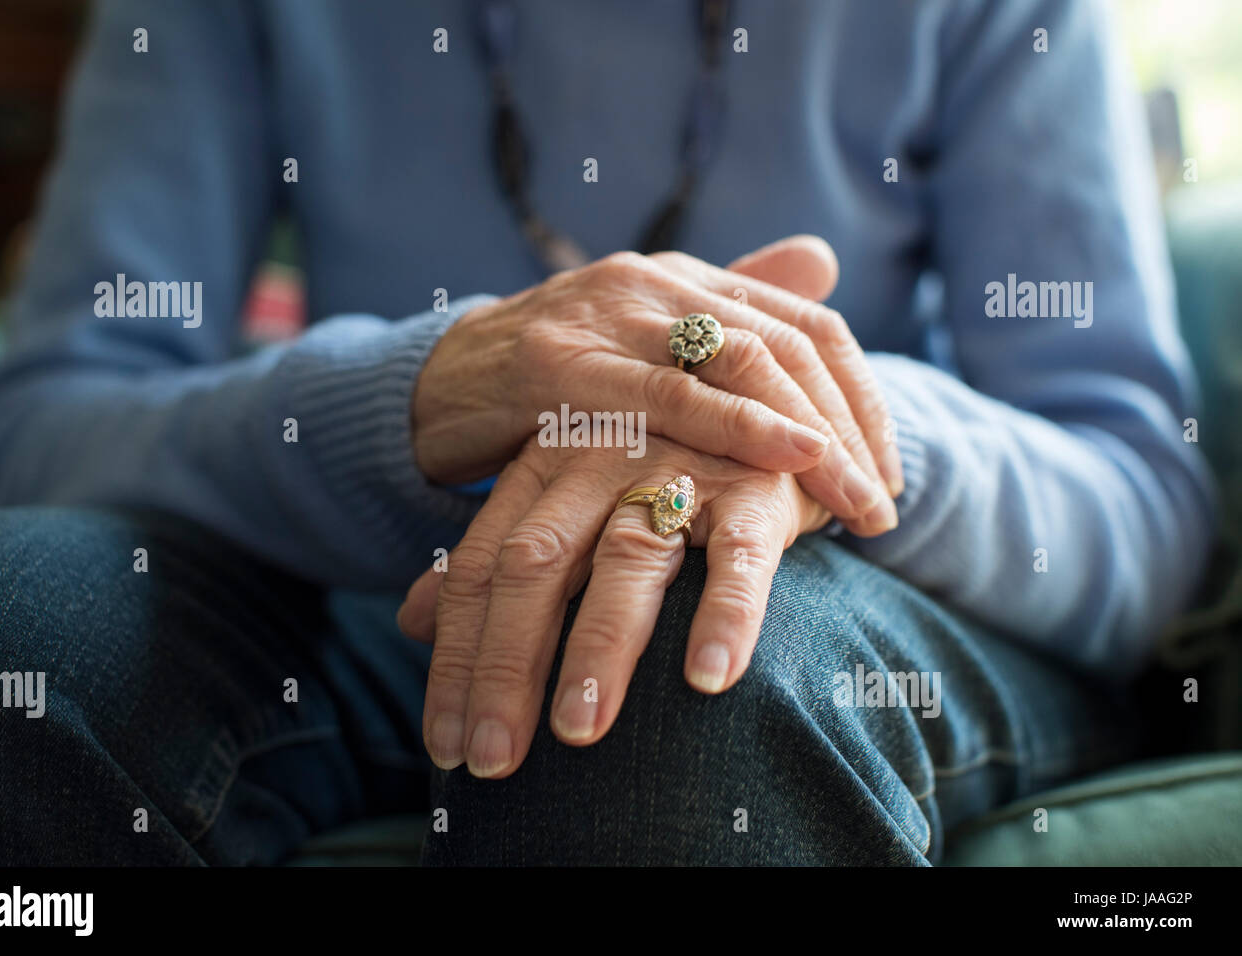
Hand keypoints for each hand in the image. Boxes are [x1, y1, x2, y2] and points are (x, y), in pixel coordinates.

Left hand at [399, 435, 830, 777]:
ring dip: (598, 648)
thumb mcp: (563, 498)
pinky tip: (708, 679)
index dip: (456, 658)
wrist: (762, 399)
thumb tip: (409, 620)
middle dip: (506, 666)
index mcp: (541, 468)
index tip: (443, 746)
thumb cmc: (654, 470)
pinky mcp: (755, 490)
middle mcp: (597, 464)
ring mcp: (677, 471)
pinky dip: (726, 614)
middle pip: (534, 566)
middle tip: (493, 759)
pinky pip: (739, 555)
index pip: (479, 568)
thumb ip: (493, 556)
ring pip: (626, 560)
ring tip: (578, 732)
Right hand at [412, 236, 900, 533]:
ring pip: (742, 360)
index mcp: (686, 278)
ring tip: (857, 508)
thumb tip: (823, 262)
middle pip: (787, 343)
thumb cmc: (555, 382)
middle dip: (850, 428)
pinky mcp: (561, 364)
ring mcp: (609, 316)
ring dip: (814, 438)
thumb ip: (729, 310)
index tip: (888, 472)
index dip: (861, 397)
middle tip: (884, 506)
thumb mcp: (647, 345)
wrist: (440, 384)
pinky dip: (739, 426)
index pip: (805, 323)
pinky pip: (667, 396)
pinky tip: (792, 462)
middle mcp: (657, 282)